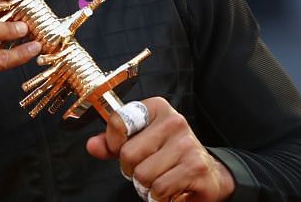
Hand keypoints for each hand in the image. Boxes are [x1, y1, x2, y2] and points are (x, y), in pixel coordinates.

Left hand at [86, 97, 234, 201]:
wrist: (208, 174)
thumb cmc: (168, 156)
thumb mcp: (139, 143)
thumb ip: (112, 144)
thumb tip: (92, 146)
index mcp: (157, 108)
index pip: (118, 121)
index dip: (113, 143)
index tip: (122, 149)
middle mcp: (174, 121)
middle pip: (128, 154)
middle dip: (131, 170)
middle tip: (147, 169)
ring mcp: (187, 144)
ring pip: (143, 175)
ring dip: (146, 186)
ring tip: (160, 179)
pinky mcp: (195, 168)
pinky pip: (159, 189)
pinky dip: (159, 196)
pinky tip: (170, 189)